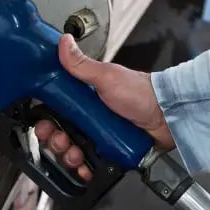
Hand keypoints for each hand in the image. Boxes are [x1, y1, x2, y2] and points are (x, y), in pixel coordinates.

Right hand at [34, 34, 174, 180]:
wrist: (167, 116)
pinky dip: (83, 168)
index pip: (55, 109)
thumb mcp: (106, 77)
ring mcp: (99, 134)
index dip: (45, 119)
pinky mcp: (109, 150)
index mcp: (84, 97)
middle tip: (61, 141)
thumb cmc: (140, 92)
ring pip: (72, 150)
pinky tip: (84, 167)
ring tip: (75, 154)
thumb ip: (82, 64)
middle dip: (55, 141)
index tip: (43, 125)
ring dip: (68, 156)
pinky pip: (90, 163)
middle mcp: (89, 116)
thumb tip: (64, 42)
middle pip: (60, 132)